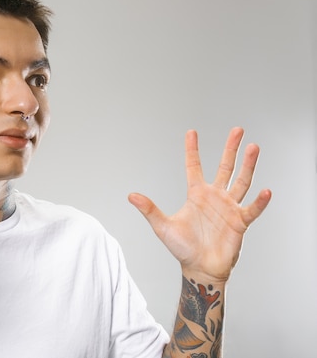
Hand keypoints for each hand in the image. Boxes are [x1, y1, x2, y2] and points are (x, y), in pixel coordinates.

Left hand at [128, 127, 270, 282]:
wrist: (199, 268)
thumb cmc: (182, 248)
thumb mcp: (162, 226)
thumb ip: (149, 209)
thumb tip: (131, 196)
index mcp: (196, 195)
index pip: (194, 166)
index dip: (192, 149)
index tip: (192, 132)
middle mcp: (215, 197)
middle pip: (225, 167)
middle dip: (231, 148)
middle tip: (238, 130)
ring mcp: (229, 208)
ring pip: (241, 181)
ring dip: (248, 165)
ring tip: (254, 147)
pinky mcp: (240, 222)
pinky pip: (252, 209)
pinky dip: (259, 201)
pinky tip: (266, 191)